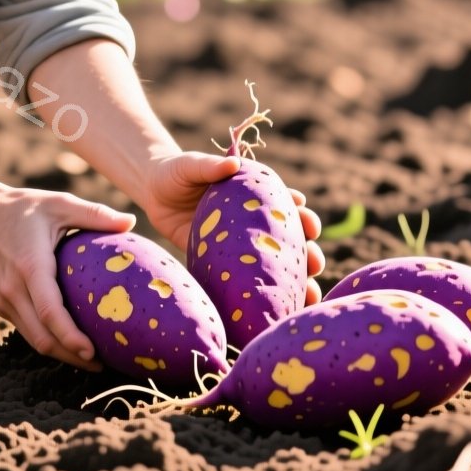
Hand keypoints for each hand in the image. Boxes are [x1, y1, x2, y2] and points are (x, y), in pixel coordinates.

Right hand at [0, 184, 135, 371]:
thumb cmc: (24, 207)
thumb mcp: (59, 203)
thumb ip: (94, 214)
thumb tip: (132, 221)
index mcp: (30, 266)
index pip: (50, 312)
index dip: (71, 338)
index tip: (94, 352)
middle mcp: (13, 289)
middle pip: (43, 337)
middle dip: (72, 357)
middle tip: (104, 365)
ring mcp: (3, 300)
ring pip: (34, 340)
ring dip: (61, 355)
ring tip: (92, 360)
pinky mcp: (0, 304)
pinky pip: (27, 330)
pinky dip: (49, 341)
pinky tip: (71, 344)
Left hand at [137, 153, 327, 303]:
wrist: (154, 193)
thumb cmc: (177, 172)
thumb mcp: (192, 165)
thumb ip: (210, 166)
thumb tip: (232, 163)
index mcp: (254, 194)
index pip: (285, 205)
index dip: (300, 215)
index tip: (310, 225)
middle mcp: (253, 221)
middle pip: (288, 238)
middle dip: (306, 251)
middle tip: (316, 263)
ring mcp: (240, 244)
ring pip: (273, 263)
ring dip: (294, 279)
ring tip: (309, 294)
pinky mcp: (222, 262)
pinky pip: (244, 279)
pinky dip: (260, 293)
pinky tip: (276, 307)